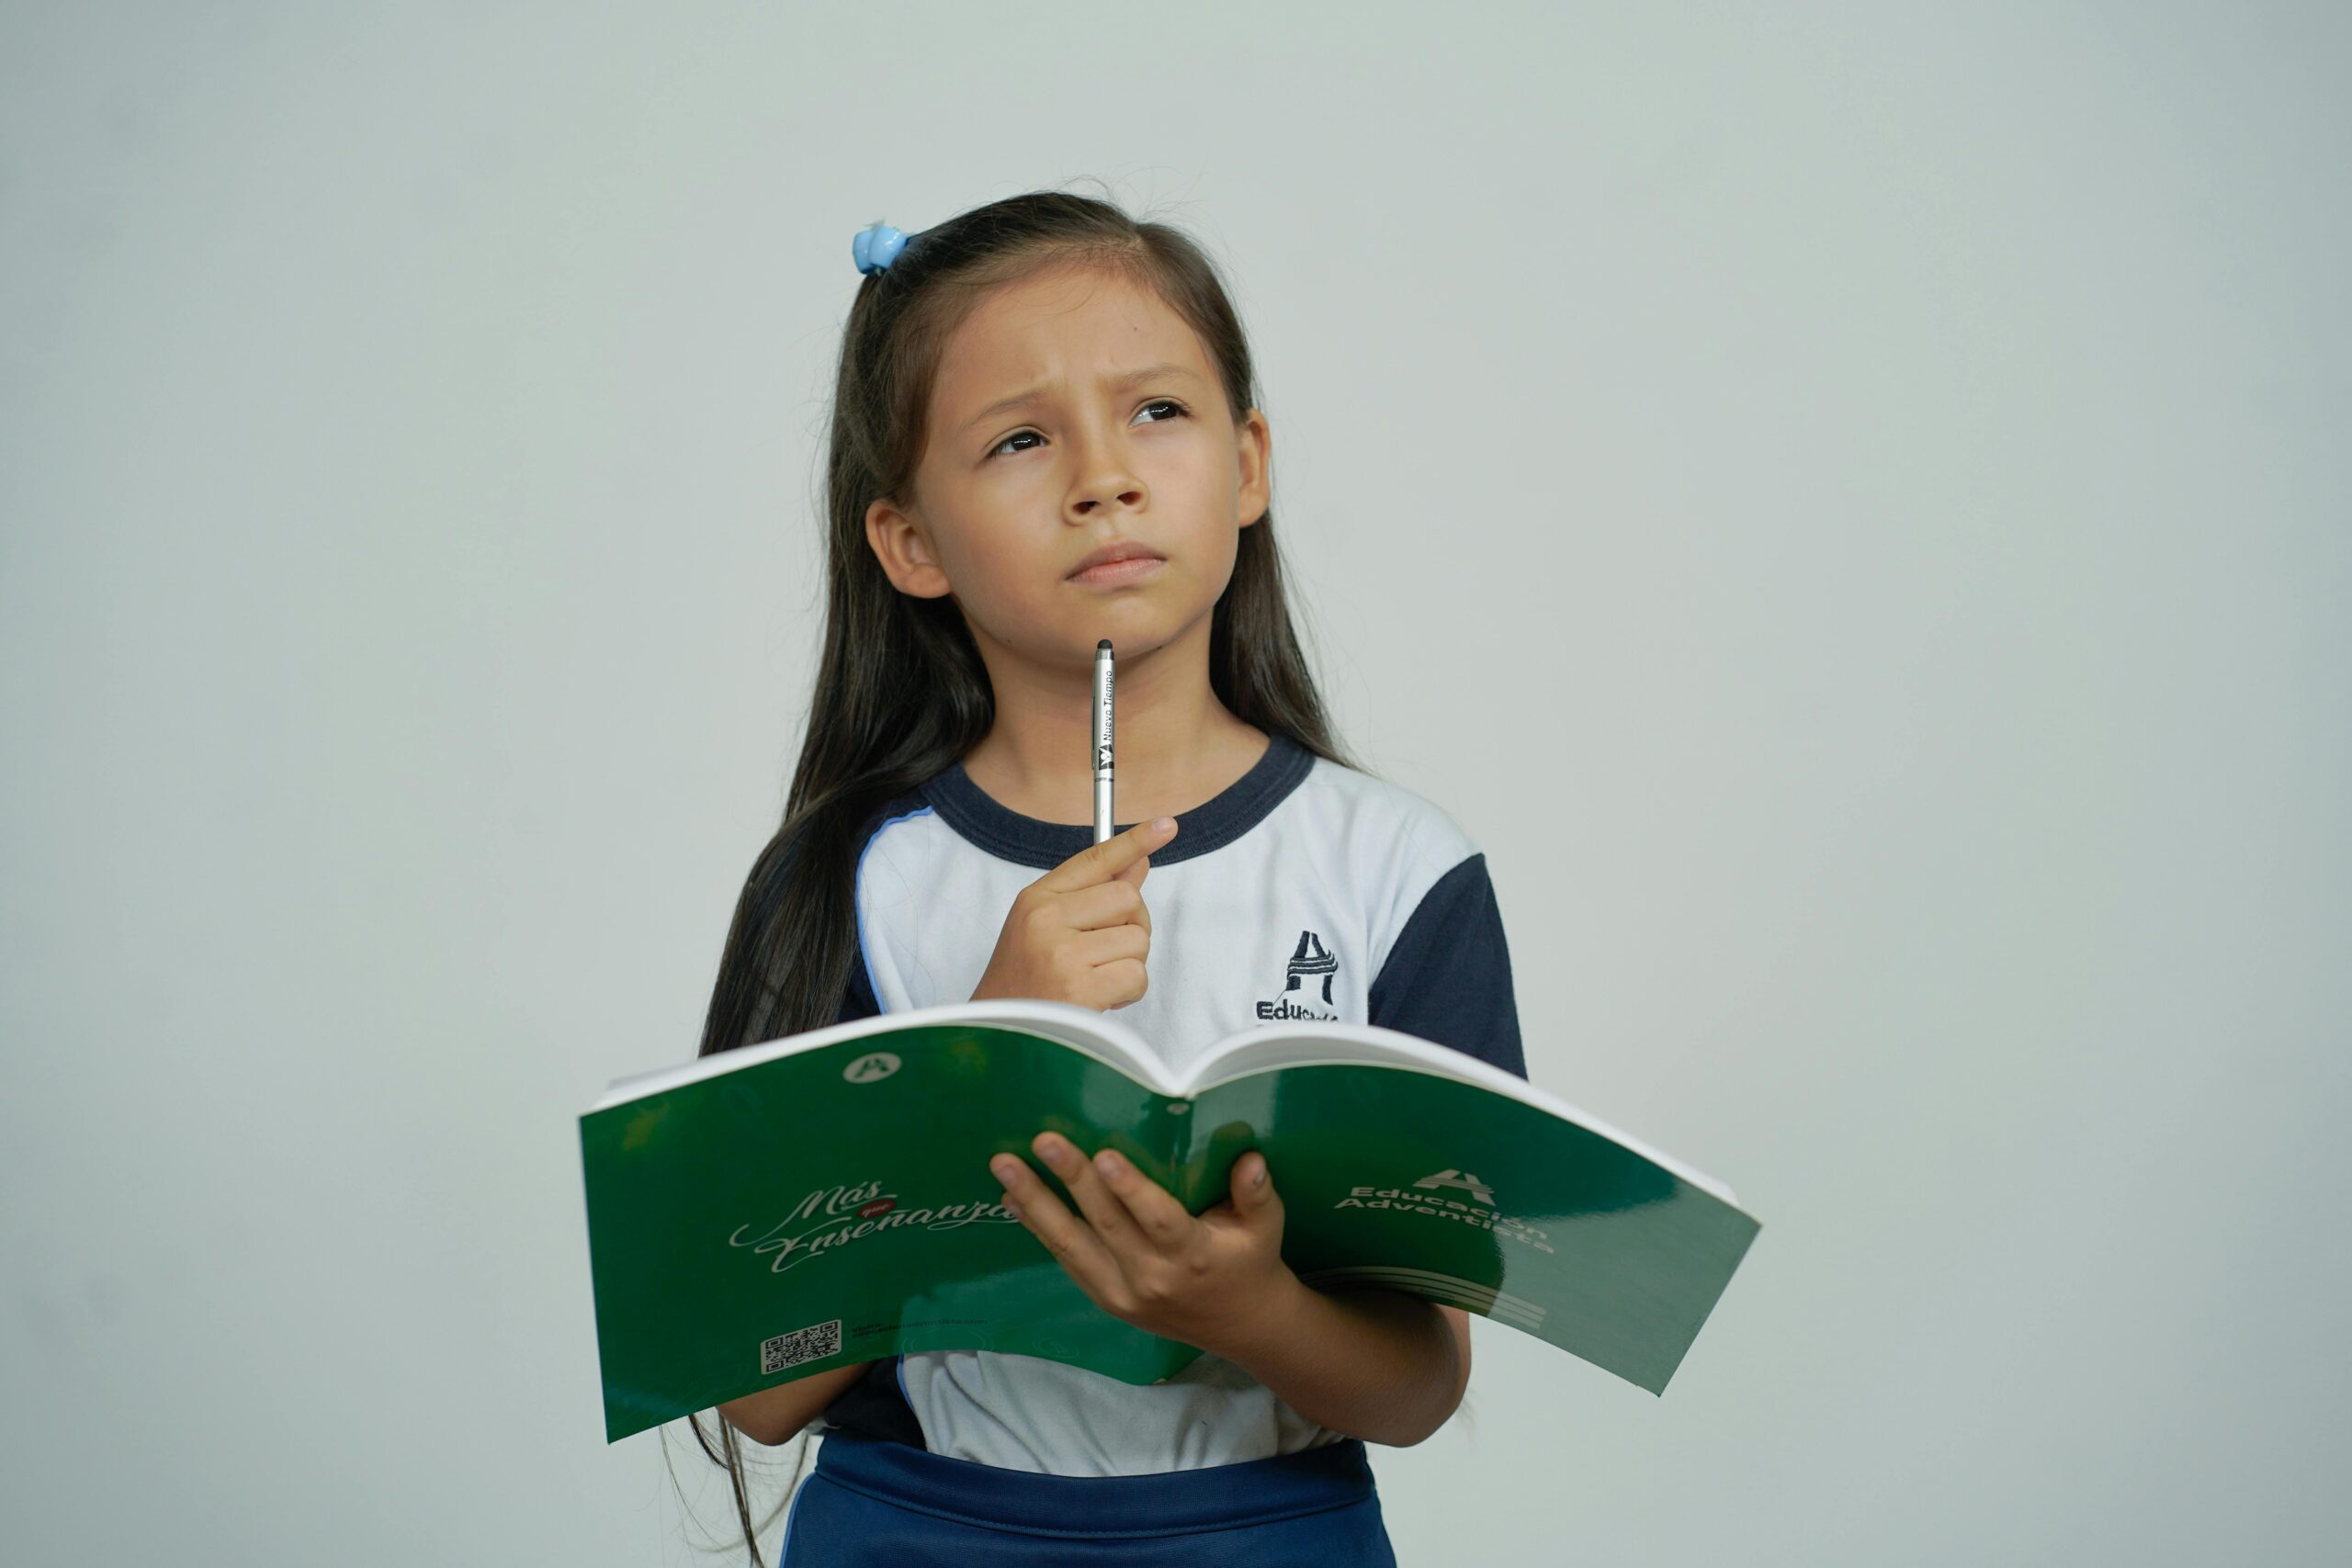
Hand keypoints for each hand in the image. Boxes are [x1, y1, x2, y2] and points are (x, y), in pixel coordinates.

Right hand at [969, 817, 1178, 1010]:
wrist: (998, 1035)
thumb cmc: (1026, 981)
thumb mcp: (1047, 927)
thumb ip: (1092, 895)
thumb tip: (1137, 863)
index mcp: (1036, 899)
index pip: (1095, 859)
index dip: (1134, 841)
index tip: (1166, 826)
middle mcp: (1046, 920)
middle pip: (1128, 898)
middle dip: (1132, 926)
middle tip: (1108, 951)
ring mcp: (1062, 953)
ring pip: (1138, 939)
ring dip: (1129, 964)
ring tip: (1097, 979)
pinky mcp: (1079, 988)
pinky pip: (1137, 975)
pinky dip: (1128, 991)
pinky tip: (1102, 999)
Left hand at [988, 1133, 1301, 1359]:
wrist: (1240, 1326)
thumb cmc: (1251, 1261)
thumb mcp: (1266, 1226)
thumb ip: (1256, 1192)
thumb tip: (1250, 1158)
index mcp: (1194, 1255)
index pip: (1159, 1220)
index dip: (1131, 1190)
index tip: (1104, 1156)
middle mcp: (1154, 1277)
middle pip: (1106, 1225)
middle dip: (1071, 1180)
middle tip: (1044, 1140)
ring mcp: (1124, 1293)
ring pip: (1073, 1244)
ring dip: (1035, 1203)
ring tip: (1005, 1166)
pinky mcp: (1107, 1299)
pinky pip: (1067, 1260)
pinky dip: (1039, 1228)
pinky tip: (1013, 1198)